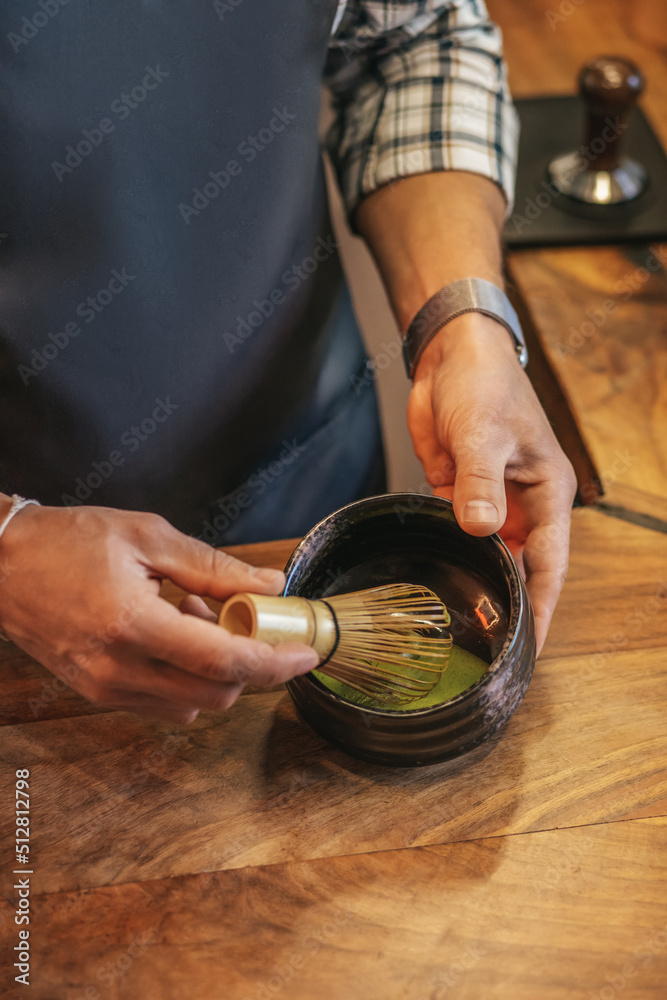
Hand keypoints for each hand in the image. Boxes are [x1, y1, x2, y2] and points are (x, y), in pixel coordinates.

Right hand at [0, 503, 318, 721]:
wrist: (1, 565)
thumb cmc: (67, 541)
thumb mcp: (148, 537)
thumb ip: (214, 566)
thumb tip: (270, 585)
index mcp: (132, 625)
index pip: (224, 662)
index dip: (275, 662)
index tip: (307, 652)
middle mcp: (118, 670)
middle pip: (217, 694)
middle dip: (247, 662)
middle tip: (237, 614)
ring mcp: (105, 689)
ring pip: (193, 706)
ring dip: (215, 671)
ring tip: (194, 615)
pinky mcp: (97, 694)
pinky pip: (164, 704)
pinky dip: (186, 678)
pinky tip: (172, 633)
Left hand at [407, 313, 576, 653]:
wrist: (450, 356)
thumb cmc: (485, 384)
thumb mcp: (484, 434)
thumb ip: (480, 484)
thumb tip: (480, 530)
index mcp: (547, 494)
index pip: (549, 564)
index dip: (540, 606)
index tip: (530, 646)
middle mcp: (522, 505)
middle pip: (520, 569)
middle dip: (509, 606)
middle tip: (490, 651)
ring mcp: (490, 502)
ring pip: (488, 557)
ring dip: (479, 585)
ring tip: (463, 631)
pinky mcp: (458, 495)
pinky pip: (457, 536)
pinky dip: (451, 558)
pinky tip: (439, 583)